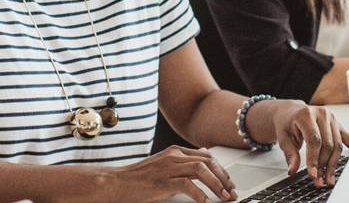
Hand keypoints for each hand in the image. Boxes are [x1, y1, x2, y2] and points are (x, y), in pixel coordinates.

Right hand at [102, 146, 237, 202]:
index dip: (221, 170)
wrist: (116, 183)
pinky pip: (189, 186)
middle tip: (232, 192)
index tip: (229, 183)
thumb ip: (182, 162)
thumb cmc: (138, 178)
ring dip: (217, 185)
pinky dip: (202, 195)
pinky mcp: (163, 181)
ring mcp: (169, 168)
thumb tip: (203, 159)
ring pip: (202, 171)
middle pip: (209, 162)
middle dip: (224, 178)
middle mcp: (174, 156)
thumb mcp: (163, 165)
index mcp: (175, 152)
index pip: (207, 156)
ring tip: (224, 197)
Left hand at [268, 100, 348, 187]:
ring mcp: (332, 119)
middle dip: (323, 165)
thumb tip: (292, 170)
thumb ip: (290, 154)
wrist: (291, 112)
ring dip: (333, 164)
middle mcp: (322, 115)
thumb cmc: (287, 123)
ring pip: (337, 145)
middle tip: (319, 181)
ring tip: (328, 178)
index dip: (314, 159)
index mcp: (307, 114)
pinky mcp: (338, 125)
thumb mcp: (283, 138)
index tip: (313, 174)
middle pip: (327, 144)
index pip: (314, 139)